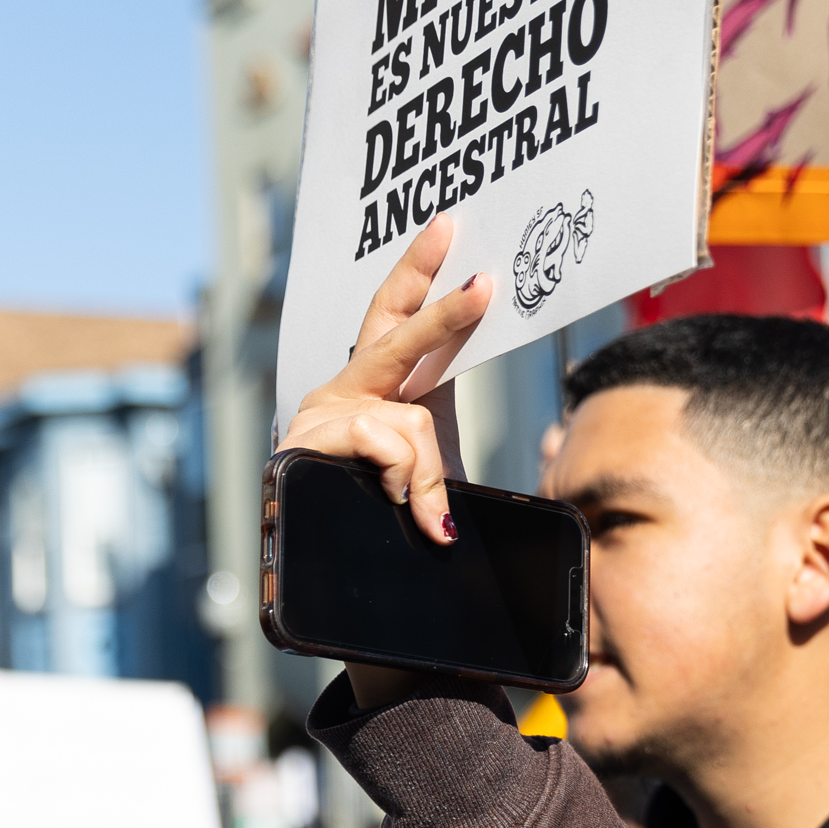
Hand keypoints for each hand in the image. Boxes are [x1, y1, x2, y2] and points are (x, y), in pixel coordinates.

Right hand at [281, 213, 491, 705]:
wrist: (346, 597)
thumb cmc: (387, 535)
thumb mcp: (433, 487)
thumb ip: (450, 462)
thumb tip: (525, 461)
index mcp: (379, 393)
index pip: (397, 316)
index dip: (421, 274)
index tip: (451, 230)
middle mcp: (346, 394)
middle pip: (395, 332)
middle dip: (445, 310)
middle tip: (485, 283)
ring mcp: (323, 419)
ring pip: (405, 416)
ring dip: (426, 465)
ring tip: (421, 508)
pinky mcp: (304, 447)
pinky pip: (384, 443)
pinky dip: (406, 477)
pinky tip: (403, 504)